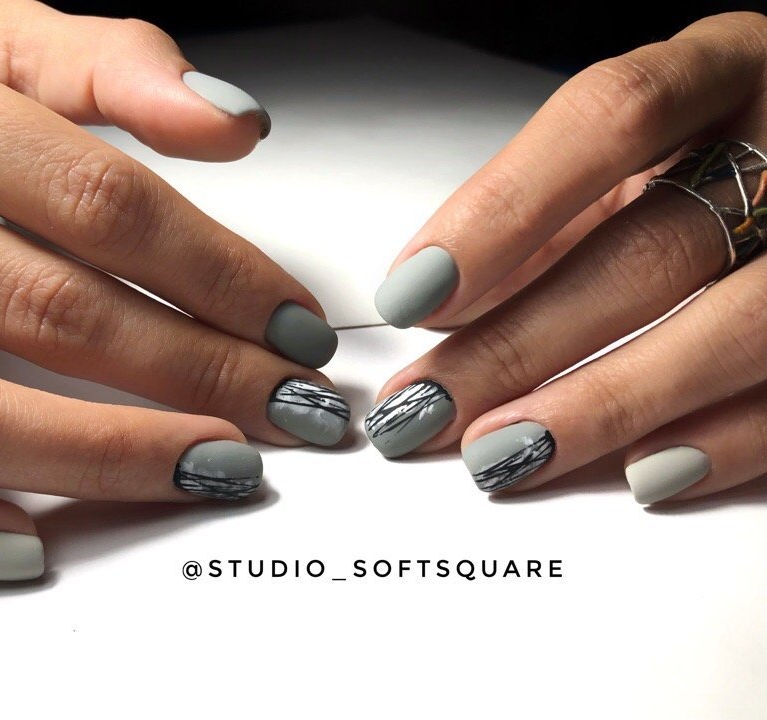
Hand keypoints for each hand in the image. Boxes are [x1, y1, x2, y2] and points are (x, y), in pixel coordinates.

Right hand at [0, 0, 348, 586]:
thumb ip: (107, 67)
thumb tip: (234, 124)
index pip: (96, 199)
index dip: (216, 276)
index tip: (292, 329)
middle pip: (44, 307)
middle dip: (194, 373)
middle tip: (284, 410)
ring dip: (92, 455)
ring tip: (203, 469)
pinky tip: (17, 546)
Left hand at [366, 12, 766, 504]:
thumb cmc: (734, 153)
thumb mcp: (642, 157)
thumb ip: (548, 217)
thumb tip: (442, 306)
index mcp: (727, 70)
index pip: (611, 118)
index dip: (504, 210)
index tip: (412, 292)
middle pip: (652, 249)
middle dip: (520, 343)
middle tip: (429, 406)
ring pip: (739, 324)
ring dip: (606, 403)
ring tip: (505, 452)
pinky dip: (724, 439)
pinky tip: (641, 472)